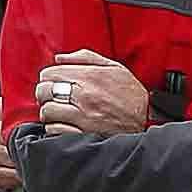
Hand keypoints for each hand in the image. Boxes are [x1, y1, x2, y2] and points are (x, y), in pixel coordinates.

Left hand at [32, 50, 149, 137]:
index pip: (50, 73)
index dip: (47, 76)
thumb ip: (85, 57)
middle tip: (50, 96)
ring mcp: (83, 116)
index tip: (51, 81)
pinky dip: (54, 127)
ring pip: (47, 111)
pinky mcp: (83, 134)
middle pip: (44, 90)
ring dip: (48, 111)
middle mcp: (85, 95)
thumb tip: (59, 58)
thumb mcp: (114, 68)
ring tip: (56, 111)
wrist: (148, 120)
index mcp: (91, 76)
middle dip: (43, 93)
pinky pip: (55, 130)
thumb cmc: (130, 94)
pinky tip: (62, 124)